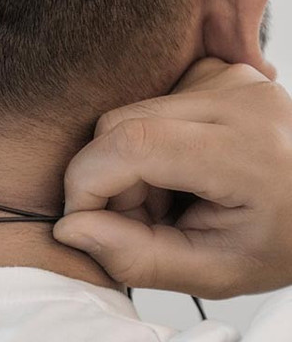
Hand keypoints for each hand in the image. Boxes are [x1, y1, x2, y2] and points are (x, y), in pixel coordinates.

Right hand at [53, 58, 291, 298]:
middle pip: (120, 126)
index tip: (82, 220)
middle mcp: (242, 100)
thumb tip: (70, 227)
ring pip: (129, 113)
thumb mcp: (217, 272)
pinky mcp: (218, 69)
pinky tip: (183, 165)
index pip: (133, 145)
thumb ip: (139, 257)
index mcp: (251, 152)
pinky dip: (150, 139)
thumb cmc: (282, 241)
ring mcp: (231, 77)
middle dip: (108, 179)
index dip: (87, 182)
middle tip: (144, 218)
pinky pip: (151, 101)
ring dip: (129, 161)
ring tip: (172, 195)